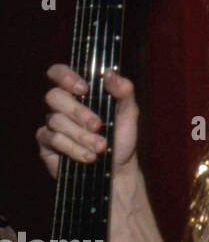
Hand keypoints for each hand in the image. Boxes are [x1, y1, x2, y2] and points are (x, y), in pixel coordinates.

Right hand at [36, 64, 139, 178]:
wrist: (117, 168)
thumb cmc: (122, 137)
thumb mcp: (129, 112)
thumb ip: (123, 90)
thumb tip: (109, 72)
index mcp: (79, 92)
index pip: (58, 73)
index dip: (65, 76)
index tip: (84, 88)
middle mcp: (61, 105)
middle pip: (54, 96)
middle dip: (77, 111)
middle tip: (98, 125)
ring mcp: (51, 123)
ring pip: (55, 120)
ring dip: (81, 135)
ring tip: (101, 147)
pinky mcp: (47, 143)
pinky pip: (53, 140)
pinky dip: (74, 148)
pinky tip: (89, 156)